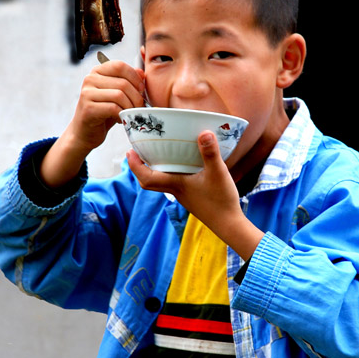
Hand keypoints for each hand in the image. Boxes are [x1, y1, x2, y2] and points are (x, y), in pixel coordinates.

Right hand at [69, 59, 146, 151]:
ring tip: (129, 114)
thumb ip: (128, 81)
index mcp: (97, 71)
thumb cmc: (104, 112)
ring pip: (119, 95)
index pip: (120, 66)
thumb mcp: (118, 93)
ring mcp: (87, 93)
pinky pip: (113, 108)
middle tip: (139, 108)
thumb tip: (141, 72)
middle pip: (122, 83)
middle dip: (136, 97)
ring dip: (130, 107)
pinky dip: (121, 115)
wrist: (85, 132)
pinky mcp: (88, 109)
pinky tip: (120, 119)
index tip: (141, 90)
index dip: (135, 78)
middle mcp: (90, 79)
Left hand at [127, 130, 262, 260]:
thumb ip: (210, 153)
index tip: (129, 152)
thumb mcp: (217, 172)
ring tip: (155, 154)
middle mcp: (175, 190)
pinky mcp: (190, 195)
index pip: (146, 177)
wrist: (229, 225)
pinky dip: (169, 172)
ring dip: (154, 169)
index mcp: (175, 184)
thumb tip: (204, 132)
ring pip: (160, 182)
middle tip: (138, 151)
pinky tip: (180, 164)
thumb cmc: (221, 201)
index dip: (135, 165)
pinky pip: (172, 183)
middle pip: (148, 181)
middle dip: (140, 167)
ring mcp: (182, 194)